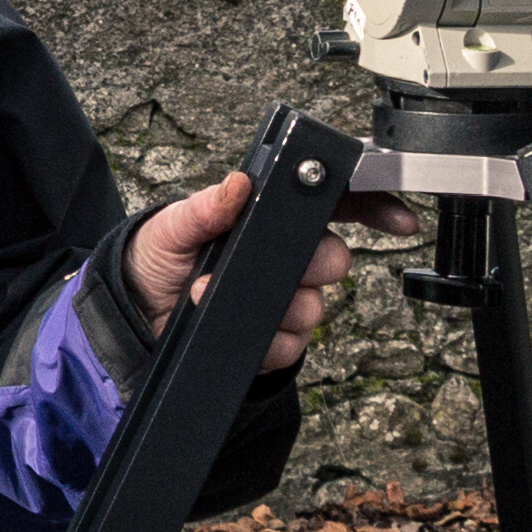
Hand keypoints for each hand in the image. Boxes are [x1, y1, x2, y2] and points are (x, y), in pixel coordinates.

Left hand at [124, 174, 411, 371]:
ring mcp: (281, 301)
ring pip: (315, 306)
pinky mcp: (271, 341)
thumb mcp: (171, 227)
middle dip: (315, 263)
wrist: (133, 317)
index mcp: (269, 219)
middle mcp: (284, 259)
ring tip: (225, 295)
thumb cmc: (155, 259)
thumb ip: (205, 208)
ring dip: (279, 306)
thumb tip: (238, 185)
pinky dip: (267, 341)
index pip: (333, 206)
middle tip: (283, 264)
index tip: (399, 218)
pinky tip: (240, 331)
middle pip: (334, 259)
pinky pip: (292, 346)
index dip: (373, 207)